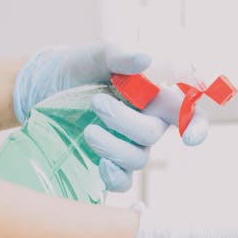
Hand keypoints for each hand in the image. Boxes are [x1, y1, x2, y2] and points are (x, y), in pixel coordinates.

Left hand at [12, 42, 208, 191]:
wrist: (42, 88)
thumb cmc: (76, 68)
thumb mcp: (94, 56)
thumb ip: (119, 56)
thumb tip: (145, 58)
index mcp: (152, 97)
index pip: (186, 113)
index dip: (195, 127)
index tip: (188, 138)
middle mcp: (145, 124)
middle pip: (152, 135)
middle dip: (126, 122)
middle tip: (97, 103)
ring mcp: (128, 146)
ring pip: (137, 159)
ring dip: (114, 147)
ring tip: (88, 130)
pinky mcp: (109, 164)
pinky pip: (123, 181)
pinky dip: (115, 177)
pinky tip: (100, 164)